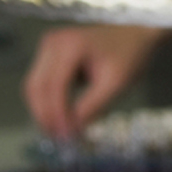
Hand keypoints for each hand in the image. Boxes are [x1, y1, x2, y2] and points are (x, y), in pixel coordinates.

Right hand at [22, 25, 162, 137]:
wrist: (136, 32)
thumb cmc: (130, 54)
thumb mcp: (116, 84)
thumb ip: (93, 107)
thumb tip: (71, 131)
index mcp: (71, 45)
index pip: (54, 86)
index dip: (57, 114)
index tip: (65, 136)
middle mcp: (53, 43)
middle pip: (37, 87)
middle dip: (45, 115)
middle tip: (58, 139)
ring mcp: (49, 46)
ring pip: (35, 86)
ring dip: (44, 110)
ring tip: (60, 131)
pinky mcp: (50, 53)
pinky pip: (41, 82)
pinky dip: (49, 101)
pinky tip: (61, 116)